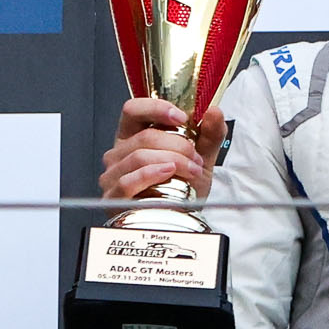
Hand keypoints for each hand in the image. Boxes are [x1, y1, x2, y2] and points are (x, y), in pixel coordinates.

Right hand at [99, 93, 217, 203]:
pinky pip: (128, 181)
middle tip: (195, 157)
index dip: (156, 108)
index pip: (133, 109)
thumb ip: (210, 134)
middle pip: (144, 137)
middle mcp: (120, 152)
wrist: (180, 220)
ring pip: (139, 156)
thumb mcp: (201, 157)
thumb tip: (215, 112)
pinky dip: (151, 175)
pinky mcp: (114, 196)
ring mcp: (113, 174)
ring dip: (172, 161)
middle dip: (177, 144)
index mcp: (134, 136)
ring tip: (191, 170)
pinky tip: (168, 174)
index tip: (181, 117)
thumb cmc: (183, 189)